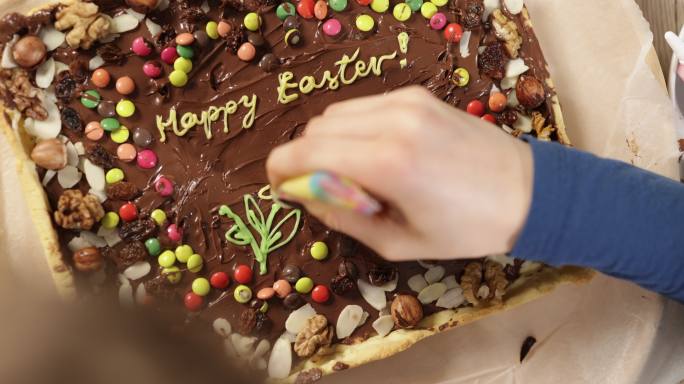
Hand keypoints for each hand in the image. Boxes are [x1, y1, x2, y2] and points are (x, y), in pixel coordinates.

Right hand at [266, 87, 533, 260]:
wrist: (528, 193)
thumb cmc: (465, 229)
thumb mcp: (397, 242)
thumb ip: (342, 217)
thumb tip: (304, 195)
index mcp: (385, 162)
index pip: (304, 152)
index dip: (279, 168)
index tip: (278, 186)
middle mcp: (391, 121)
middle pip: (315, 129)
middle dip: (305, 158)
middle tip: (322, 188)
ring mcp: (406, 102)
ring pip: (336, 113)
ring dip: (329, 141)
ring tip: (353, 172)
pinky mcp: (418, 95)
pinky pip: (364, 106)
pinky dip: (354, 127)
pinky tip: (375, 151)